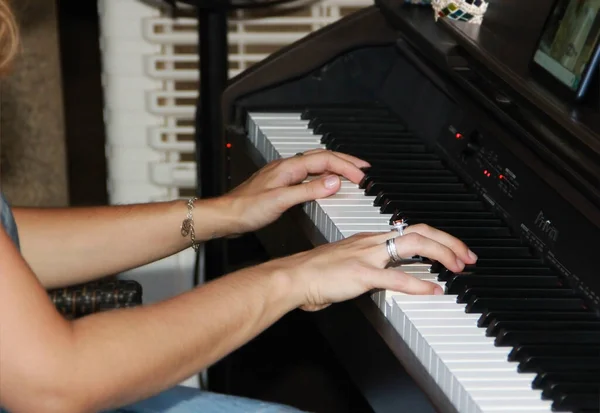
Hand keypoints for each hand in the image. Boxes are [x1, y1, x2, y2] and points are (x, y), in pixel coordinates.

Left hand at [221, 149, 369, 235]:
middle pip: (322, 157)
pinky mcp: (281, 184)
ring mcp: (284, 174)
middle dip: (345, 161)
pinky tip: (325, 183)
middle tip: (363, 169)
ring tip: (350, 173)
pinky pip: (308, 174)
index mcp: (289, 167)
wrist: (226, 216)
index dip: (346, 166)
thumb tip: (333, 182)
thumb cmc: (246, 208)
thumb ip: (309, 191)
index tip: (362, 176)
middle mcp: (287, 167)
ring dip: (335, 167)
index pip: (325, 160)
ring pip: (315, 164)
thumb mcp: (281, 200)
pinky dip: (323, 176)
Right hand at [262, 224, 477, 310]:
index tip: (453, 251)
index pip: (410, 230)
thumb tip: (386, 277)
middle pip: (419, 231)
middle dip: (448, 241)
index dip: (437, 239)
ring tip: (458, 266)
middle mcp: (371, 242)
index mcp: (368, 240)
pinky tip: (432, 290)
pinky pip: (395, 278)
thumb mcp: (347, 264)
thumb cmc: (314, 273)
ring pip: (412, 244)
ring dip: (441, 254)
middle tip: (467, 256)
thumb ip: (368, 268)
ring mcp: (367, 256)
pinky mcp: (360, 274)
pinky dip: (418, 284)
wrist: (292, 276)